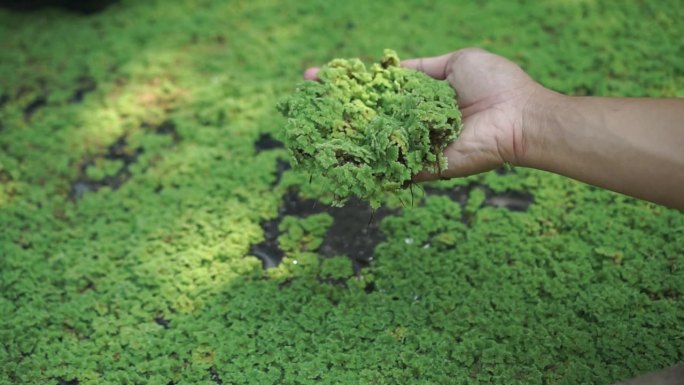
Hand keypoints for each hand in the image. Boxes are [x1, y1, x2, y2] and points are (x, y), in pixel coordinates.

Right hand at [305, 48, 547, 179]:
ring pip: (372, 142)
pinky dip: (362, 164)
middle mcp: (412, 123)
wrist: (518, 116)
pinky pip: (389, 167)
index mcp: (419, 97)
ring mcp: (414, 146)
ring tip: (308, 127)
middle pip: (367, 117)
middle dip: (334, 109)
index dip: (347, 83)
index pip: (375, 90)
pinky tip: (331, 156)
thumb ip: (421, 69)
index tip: (316, 75)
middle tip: (302, 102)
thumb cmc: (495, 84)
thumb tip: (390, 69)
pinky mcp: (422, 167)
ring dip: (340, 137)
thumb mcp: (456, 62)